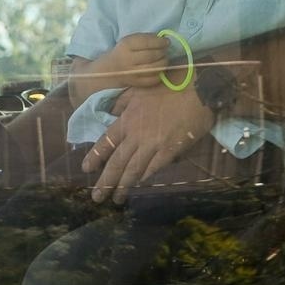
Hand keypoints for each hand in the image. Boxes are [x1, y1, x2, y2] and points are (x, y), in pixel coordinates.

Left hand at [82, 83, 214, 202]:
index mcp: (127, 119)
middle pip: (116, 162)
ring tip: (117, 199)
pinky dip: (145, 177)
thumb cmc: (170, 85)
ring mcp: (153, 144)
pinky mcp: (170, 150)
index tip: (86, 169)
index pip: (105, 142)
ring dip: (123, 186)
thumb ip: (123, 102)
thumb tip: (112, 113)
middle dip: (105, 182)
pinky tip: (140, 184)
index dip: (94, 157)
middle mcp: (136, 134)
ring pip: (133, 170)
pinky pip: (154, 168)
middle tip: (97, 198)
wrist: (198, 88)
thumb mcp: (139, 89)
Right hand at [93, 33, 170, 87]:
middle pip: (152, 55)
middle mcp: (128, 60)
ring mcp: (132, 73)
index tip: (166, 41)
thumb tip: (163, 40)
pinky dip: (160, 73)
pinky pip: (153, 79)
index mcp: (126, 45)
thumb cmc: (121, 52)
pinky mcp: (136, 83)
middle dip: (163, 52)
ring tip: (164, 58)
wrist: (107, 70)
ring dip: (164, 62)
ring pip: (155, 68)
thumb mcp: (128, 41)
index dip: (160, 41)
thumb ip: (144, 39)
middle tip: (165, 50)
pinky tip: (159, 68)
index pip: (147, 42)